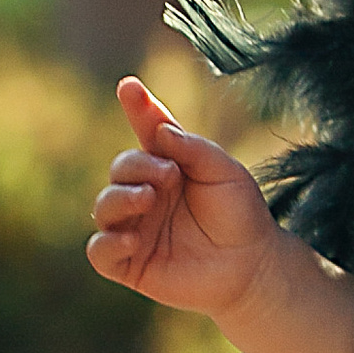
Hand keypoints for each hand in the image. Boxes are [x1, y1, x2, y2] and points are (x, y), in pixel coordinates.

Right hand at [85, 77, 280, 319]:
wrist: (253, 266)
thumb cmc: (241, 215)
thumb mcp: (225, 173)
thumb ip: (192, 148)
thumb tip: (159, 131)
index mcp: (168, 167)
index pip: (147, 133)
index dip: (137, 109)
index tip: (129, 86)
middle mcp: (146, 195)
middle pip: (121, 169)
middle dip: (138, 167)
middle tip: (169, 175)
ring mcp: (135, 228)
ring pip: (104, 207)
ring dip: (120, 198)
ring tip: (148, 199)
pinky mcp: (131, 263)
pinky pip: (99, 252)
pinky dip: (107, 243)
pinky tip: (131, 239)